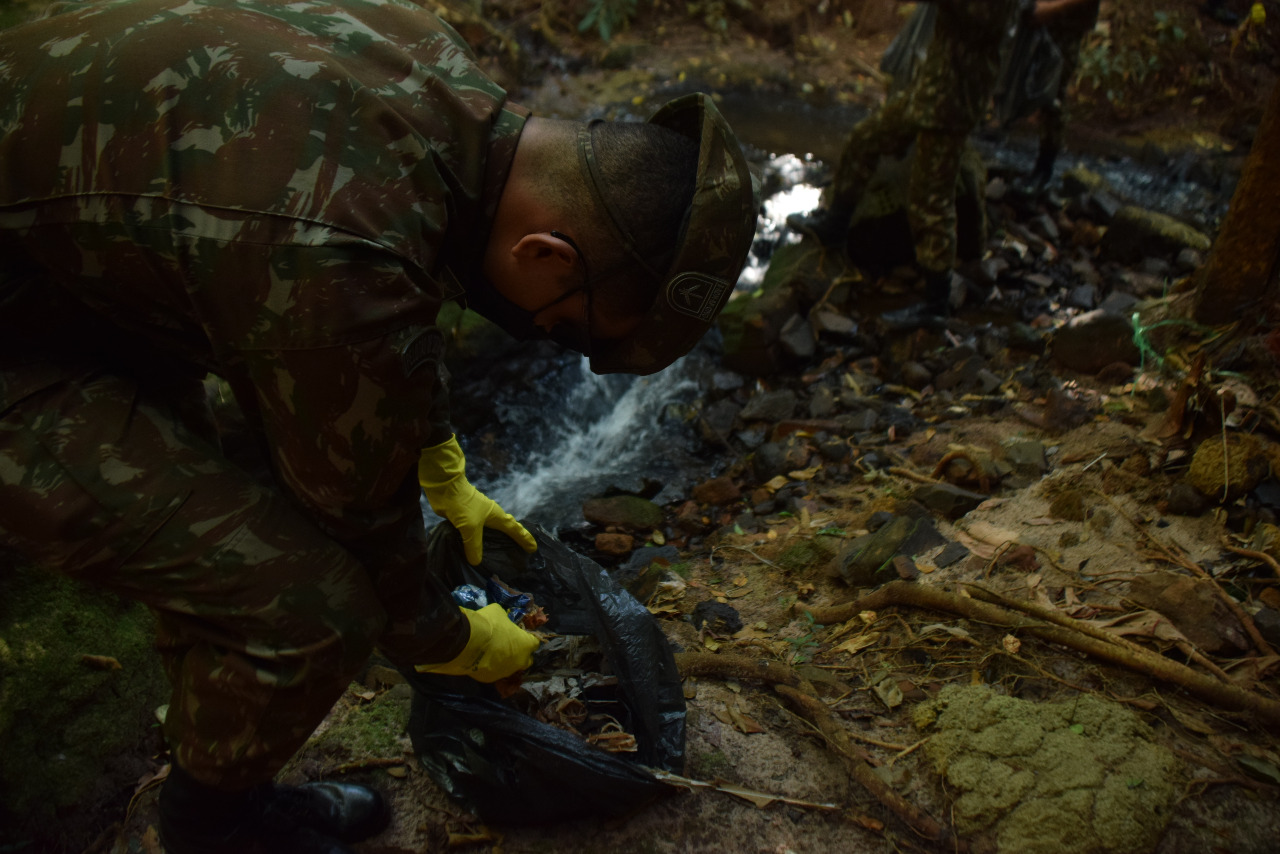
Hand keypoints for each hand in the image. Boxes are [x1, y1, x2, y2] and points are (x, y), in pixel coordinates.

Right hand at [414, 604, 539, 681]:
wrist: (466, 642)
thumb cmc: (488, 624)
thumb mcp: (499, 613)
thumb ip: (505, 620)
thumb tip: (502, 621)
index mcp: (526, 645)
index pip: (535, 642)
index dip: (527, 638)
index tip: (520, 634)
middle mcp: (519, 662)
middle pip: (526, 660)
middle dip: (521, 654)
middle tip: (509, 645)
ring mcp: (505, 672)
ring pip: (510, 668)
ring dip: (505, 661)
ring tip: (492, 653)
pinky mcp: (491, 679)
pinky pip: (494, 672)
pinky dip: (490, 667)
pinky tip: (481, 660)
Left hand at [418, 435, 536, 564]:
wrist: (445, 487)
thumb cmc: (463, 504)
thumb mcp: (470, 527)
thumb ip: (474, 545)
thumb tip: (476, 562)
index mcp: (497, 516)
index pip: (515, 529)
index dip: (524, 539)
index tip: (533, 548)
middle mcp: (490, 516)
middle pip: (506, 529)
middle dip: (514, 539)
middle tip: (520, 552)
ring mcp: (478, 516)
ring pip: (491, 532)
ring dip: (496, 541)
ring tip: (498, 555)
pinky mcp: (466, 518)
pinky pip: (476, 534)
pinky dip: (480, 542)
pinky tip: (475, 550)